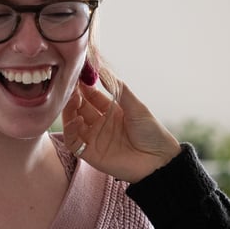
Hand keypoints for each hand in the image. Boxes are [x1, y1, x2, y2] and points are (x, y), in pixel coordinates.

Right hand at [61, 80, 181, 182]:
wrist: (159, 160)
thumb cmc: (152, 132)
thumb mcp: (136, 106)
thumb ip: (118, 89)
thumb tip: (102, 68)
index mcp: (111, 112)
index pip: (90, 96)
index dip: (83, 86)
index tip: (78, 73)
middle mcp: (100, 124)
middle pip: (79, 108)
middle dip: (73, 96)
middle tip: (71, 85)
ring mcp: (94, 139)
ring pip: (72, 123)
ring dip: (69, 111)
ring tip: (74, 100)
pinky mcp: (91, 154)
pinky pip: (73, 142)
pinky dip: (71, 131)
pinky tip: (77, 121)